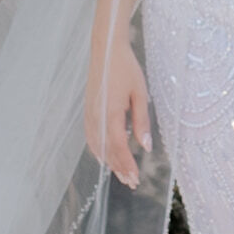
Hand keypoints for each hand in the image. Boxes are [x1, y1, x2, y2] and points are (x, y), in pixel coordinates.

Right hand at [91, 42, 152, 185]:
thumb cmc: (126, 69)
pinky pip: (91, 137)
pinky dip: (98, 150)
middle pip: (107, 150)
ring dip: (109, 162)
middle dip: (119, 168)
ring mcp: (89, 114)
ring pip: (97, 146)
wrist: (106, 50)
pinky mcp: (88, 110)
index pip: (118, 147)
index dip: (127, 164)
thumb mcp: (140, 94)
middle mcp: (96, 117)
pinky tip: (104, 157)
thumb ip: (142, 122)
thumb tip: (146, 147)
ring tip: (121, 174)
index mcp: (110, 113)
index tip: (136, 178)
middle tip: (132, 183)